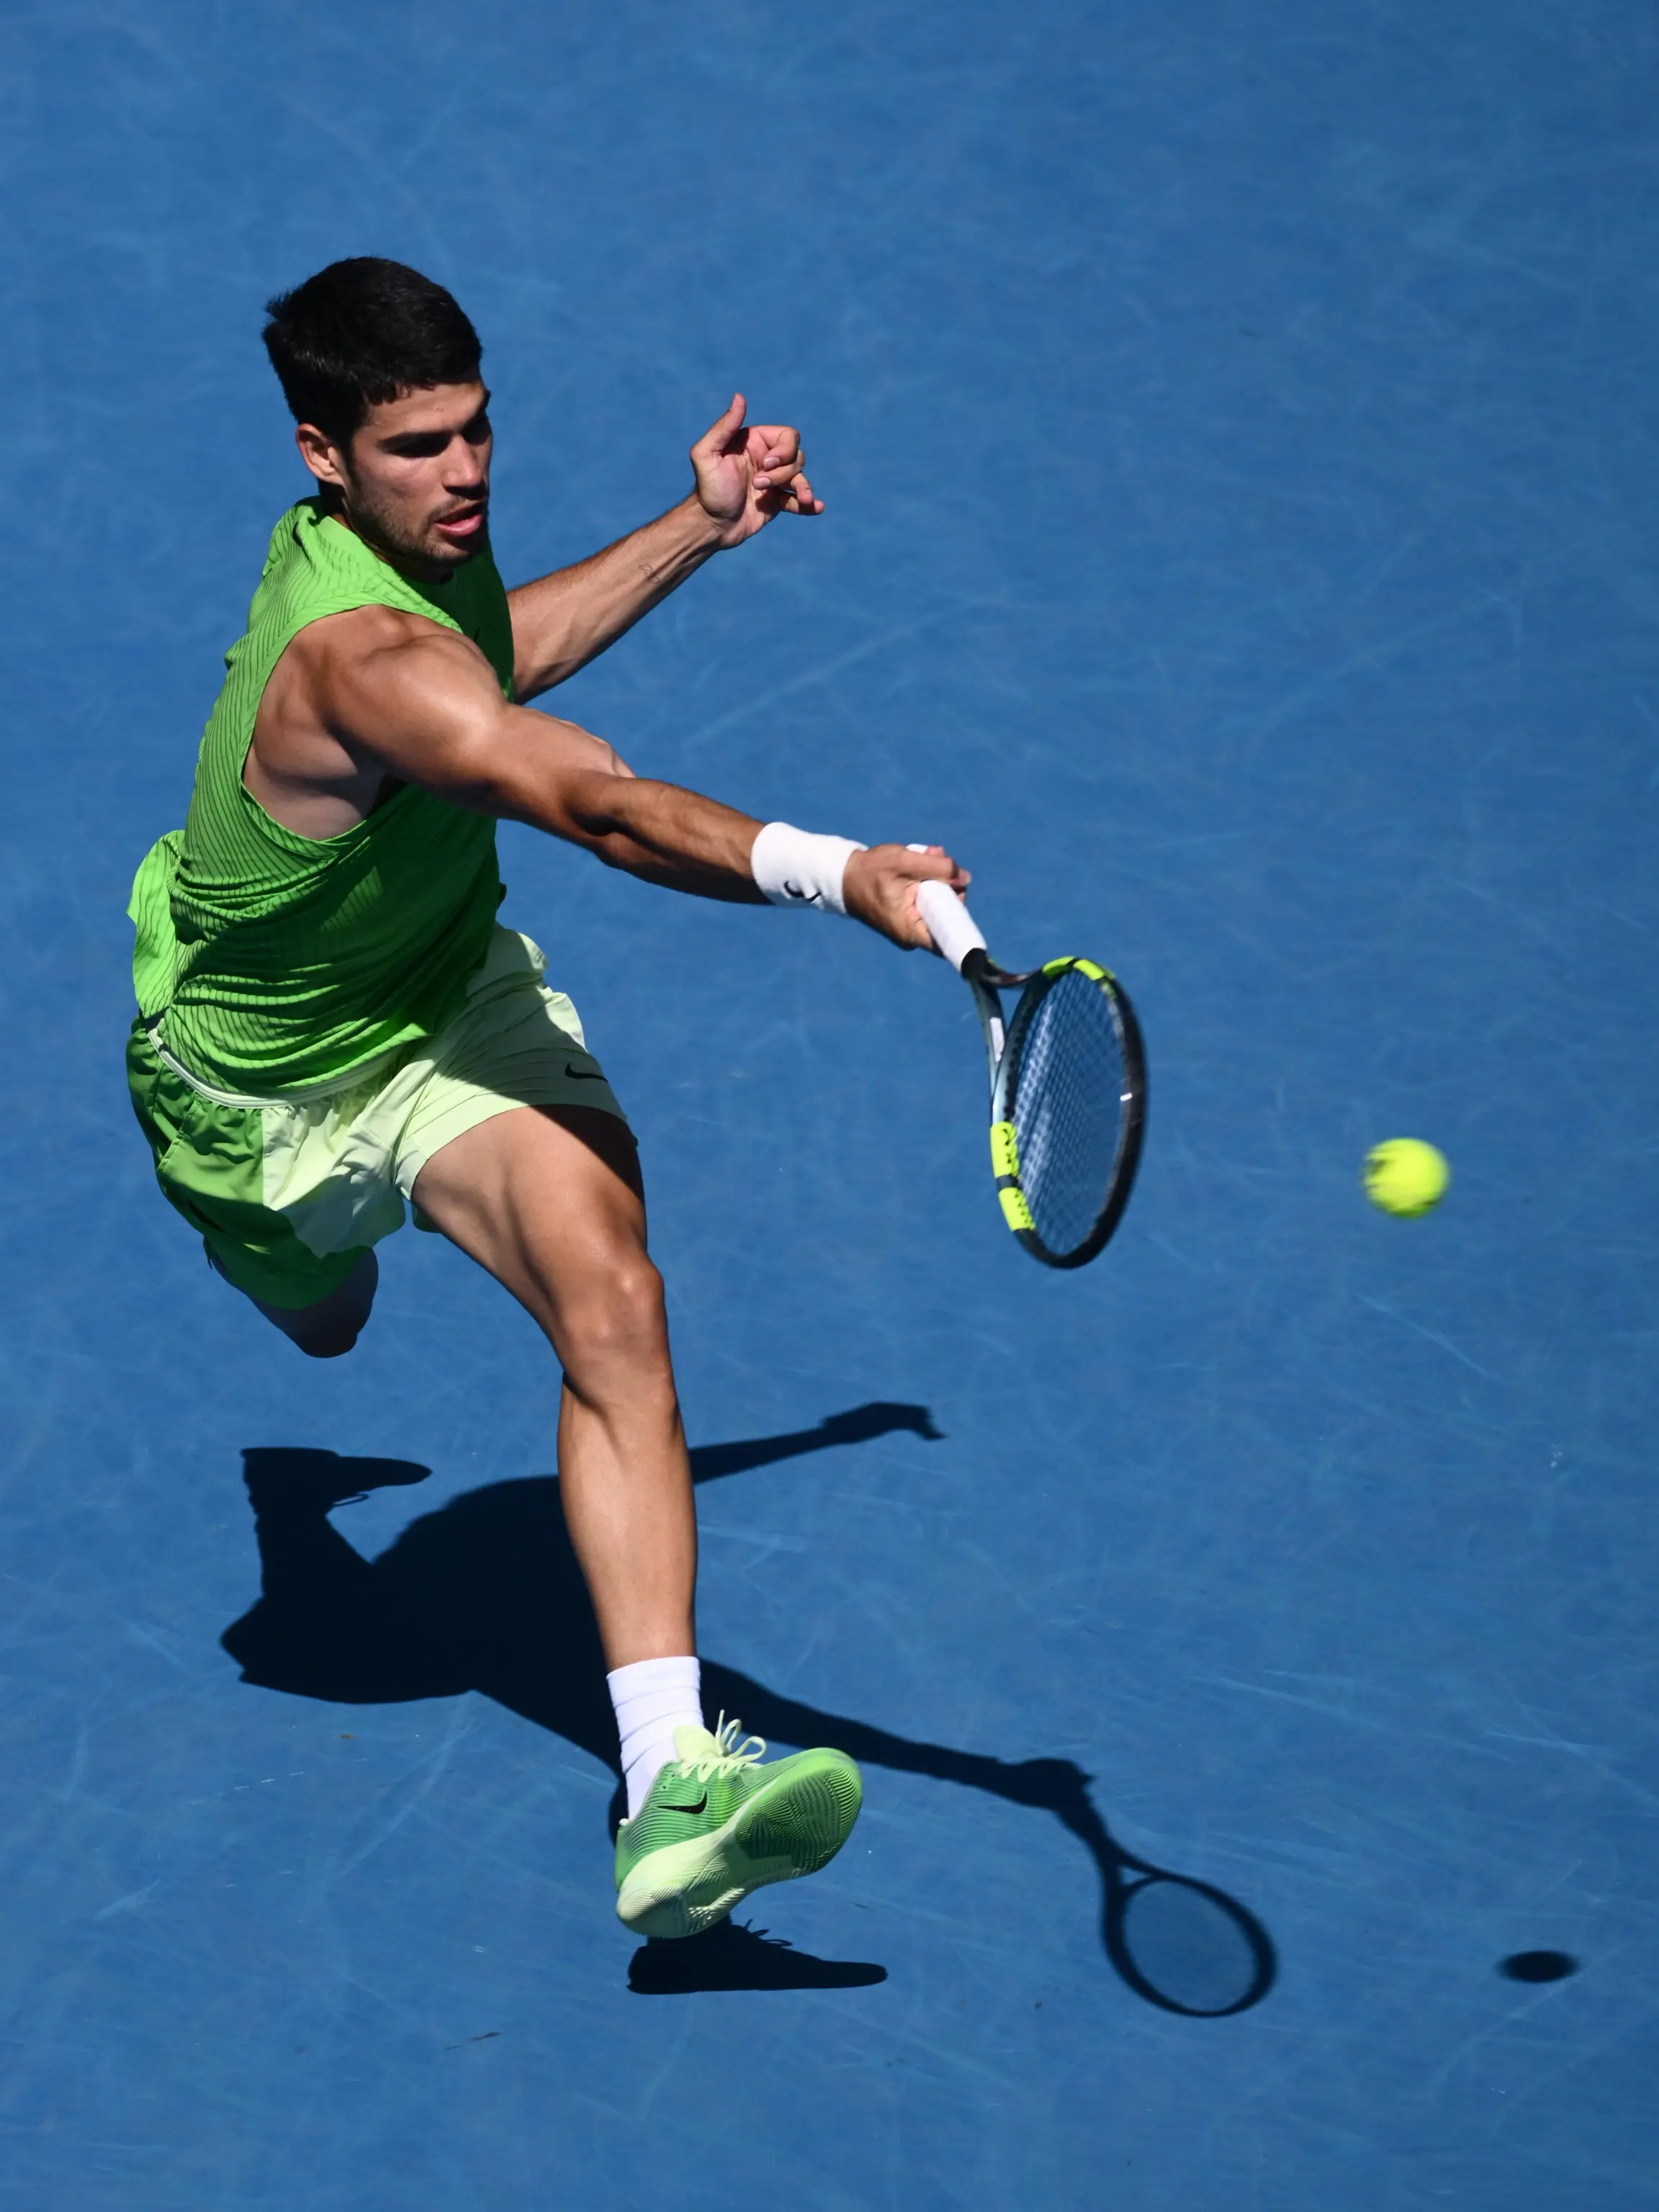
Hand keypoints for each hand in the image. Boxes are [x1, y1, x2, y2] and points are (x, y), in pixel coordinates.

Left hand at [690, 393, 823, 547]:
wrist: (710, 525)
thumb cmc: (707, 489)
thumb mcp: (707, 454)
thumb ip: (724, 426)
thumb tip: (739, 397)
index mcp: (754, 442)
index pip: (788, 436)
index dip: (784, 450)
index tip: (768, 464)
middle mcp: (766, 459)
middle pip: (796, 456)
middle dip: (784, 472)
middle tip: (758, 485)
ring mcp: (773, 481)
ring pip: (800, 477)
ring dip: (803, 488)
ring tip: (804, 501)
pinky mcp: (776, 502)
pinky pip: (799, 500)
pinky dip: (809, 504)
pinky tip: (817, 507)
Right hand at [842, 843, 969, 950]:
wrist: (844, 876)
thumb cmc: (870, 871)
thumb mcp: (905, 862)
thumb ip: (938, 868)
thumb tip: (965, 878)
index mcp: (912, 931)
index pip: (949, 936)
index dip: (961, 914)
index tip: (960, 890)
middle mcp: (913, 935)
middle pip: (948, 914)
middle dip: (949, 884)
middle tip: (937, 859)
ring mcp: (911, 927)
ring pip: (940, 903)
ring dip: (939, 878)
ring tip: (927, 856)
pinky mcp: (910, 916)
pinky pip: (929, 900)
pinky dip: (929, 881)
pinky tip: (921, 863)